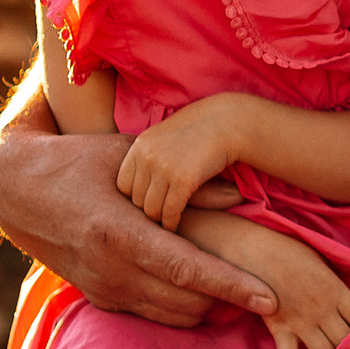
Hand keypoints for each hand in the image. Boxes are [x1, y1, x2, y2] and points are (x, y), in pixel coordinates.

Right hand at [0, 83, 276, 326]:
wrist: (18, 193)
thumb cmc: (79, 163)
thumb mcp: (130, 159)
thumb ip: (185, 183)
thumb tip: (241, 198)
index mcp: (118, 233)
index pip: (187, 270)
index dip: (231, 286)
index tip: (270, 297)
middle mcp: (111, 270)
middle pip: (187, 301)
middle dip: (230, 298)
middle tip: (267, 285)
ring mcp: (104, 289)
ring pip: (174, 315)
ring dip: (209, 305)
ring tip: (240, 286)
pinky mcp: (101, 300)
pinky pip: (154, 314)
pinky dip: (183, 306)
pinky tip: (203, 286)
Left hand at [116, 97, 245, 229]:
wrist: (227, 123)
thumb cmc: (198, 131)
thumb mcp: (164, 137)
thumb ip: (148, 156)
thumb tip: (136, 184)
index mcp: (139, 145)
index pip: (123, 185)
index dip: (134, 197)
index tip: (147, 202)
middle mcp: (147, 157)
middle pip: (136, 200)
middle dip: (147, 209)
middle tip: (158, 214)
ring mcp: (164, 169)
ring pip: (151, 210)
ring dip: (159, 219)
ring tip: (166, 221)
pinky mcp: (183, 180)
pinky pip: (170, 212)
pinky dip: (171, 223)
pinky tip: (175, 225)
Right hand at [179, 211, 349, 348]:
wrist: (255, 250)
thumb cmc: (290, 250)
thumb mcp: (322, 260)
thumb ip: (336, 283)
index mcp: (337, 290)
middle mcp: (323, 309)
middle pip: (348, 341)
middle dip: (349, 344)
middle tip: (346, 344)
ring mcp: (301, 321)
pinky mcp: (279, 329)